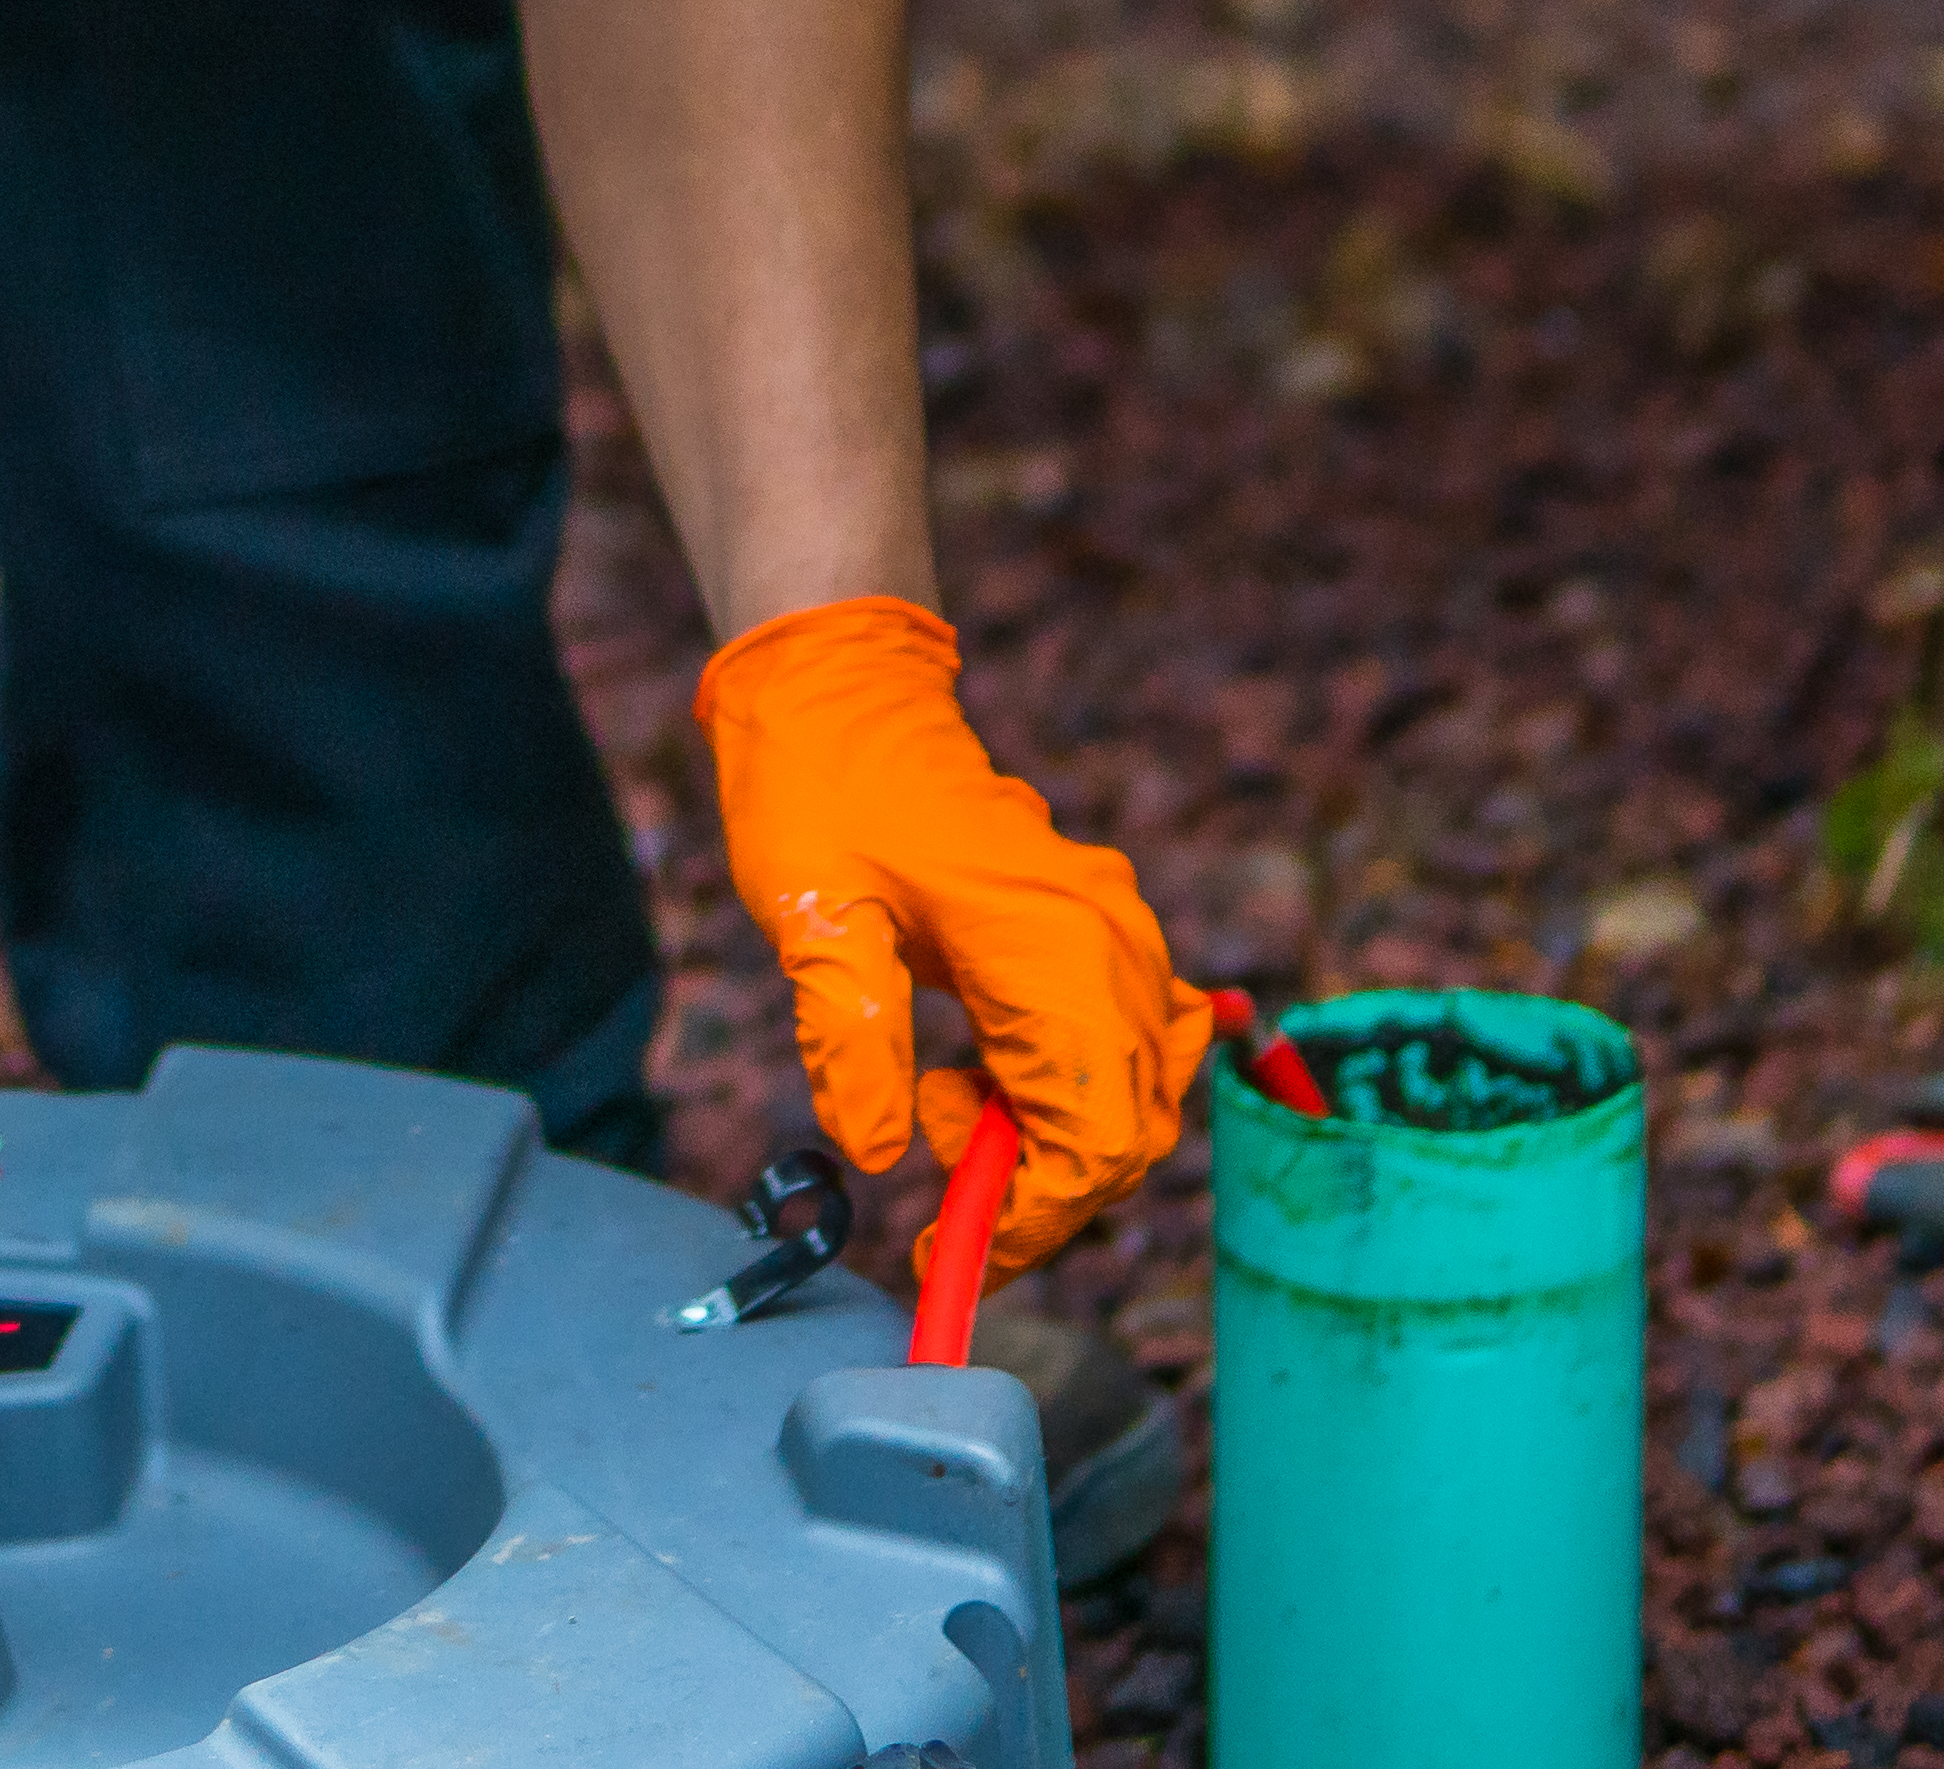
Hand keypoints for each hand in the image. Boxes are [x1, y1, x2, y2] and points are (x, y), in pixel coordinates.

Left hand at [698, 593, 1207, 1272]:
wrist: (842, 690)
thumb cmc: (823, 789)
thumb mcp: (813, 912)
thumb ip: (850, 1035)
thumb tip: (884, 1153)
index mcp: (1055, 943)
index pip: (1098, 1133)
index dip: (1036, 1216)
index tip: (956, 1252)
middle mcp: (1109, 940)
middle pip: (1129, 1126)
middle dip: (1043, 1192)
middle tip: (944, 1213)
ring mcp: (1111, 930)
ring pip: (1130, 1091)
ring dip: (1048, 1139)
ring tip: (940, 1107)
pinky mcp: (1091, 930)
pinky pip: (1114, 1044)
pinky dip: (1056, 1091)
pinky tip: (971, 1080)